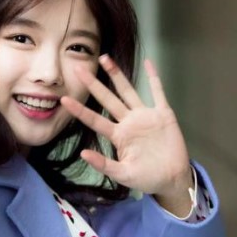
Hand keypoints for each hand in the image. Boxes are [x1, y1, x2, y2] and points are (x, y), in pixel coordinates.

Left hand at [61, 56, 192, 210]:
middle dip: (94, 84)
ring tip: (104, 58)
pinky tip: (148, 62)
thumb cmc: (146, 178)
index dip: (80, 110)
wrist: (172, 179)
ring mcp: (145, 116)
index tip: (64, 100)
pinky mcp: (163, 114)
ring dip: (117, 75)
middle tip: (78, 68)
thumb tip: (83, 154)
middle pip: (108, 99)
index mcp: (118, 136)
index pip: (95, 120)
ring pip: (128, 91)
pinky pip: (158, 92)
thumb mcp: (123, 174)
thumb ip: (104, 165)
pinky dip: (154, 77)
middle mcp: (128, 122)